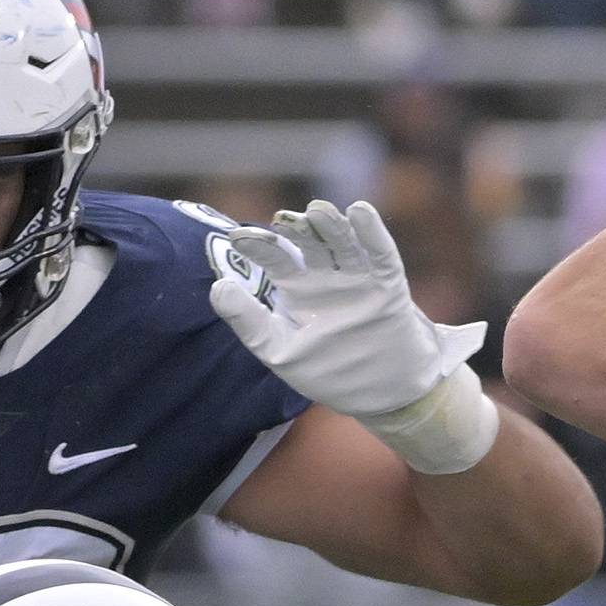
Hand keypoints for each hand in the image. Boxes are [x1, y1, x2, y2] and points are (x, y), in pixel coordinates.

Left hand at [208, 202, 487, 423]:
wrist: (383, 395)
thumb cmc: (328, 374)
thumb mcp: (280, 352)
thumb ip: (249, 322)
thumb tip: (218, 287)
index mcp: (297, 289)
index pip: (275, 259)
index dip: (258, 246)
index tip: (238, 237)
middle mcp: (325, 278)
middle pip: (309, 244)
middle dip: (297, 230)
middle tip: (282, 220)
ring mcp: (357, 279)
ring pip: (342, 244)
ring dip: (330, 226)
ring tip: (317, 211)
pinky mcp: (387, 286)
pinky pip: (379, 255)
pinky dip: (371, 234)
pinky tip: (360, 212)